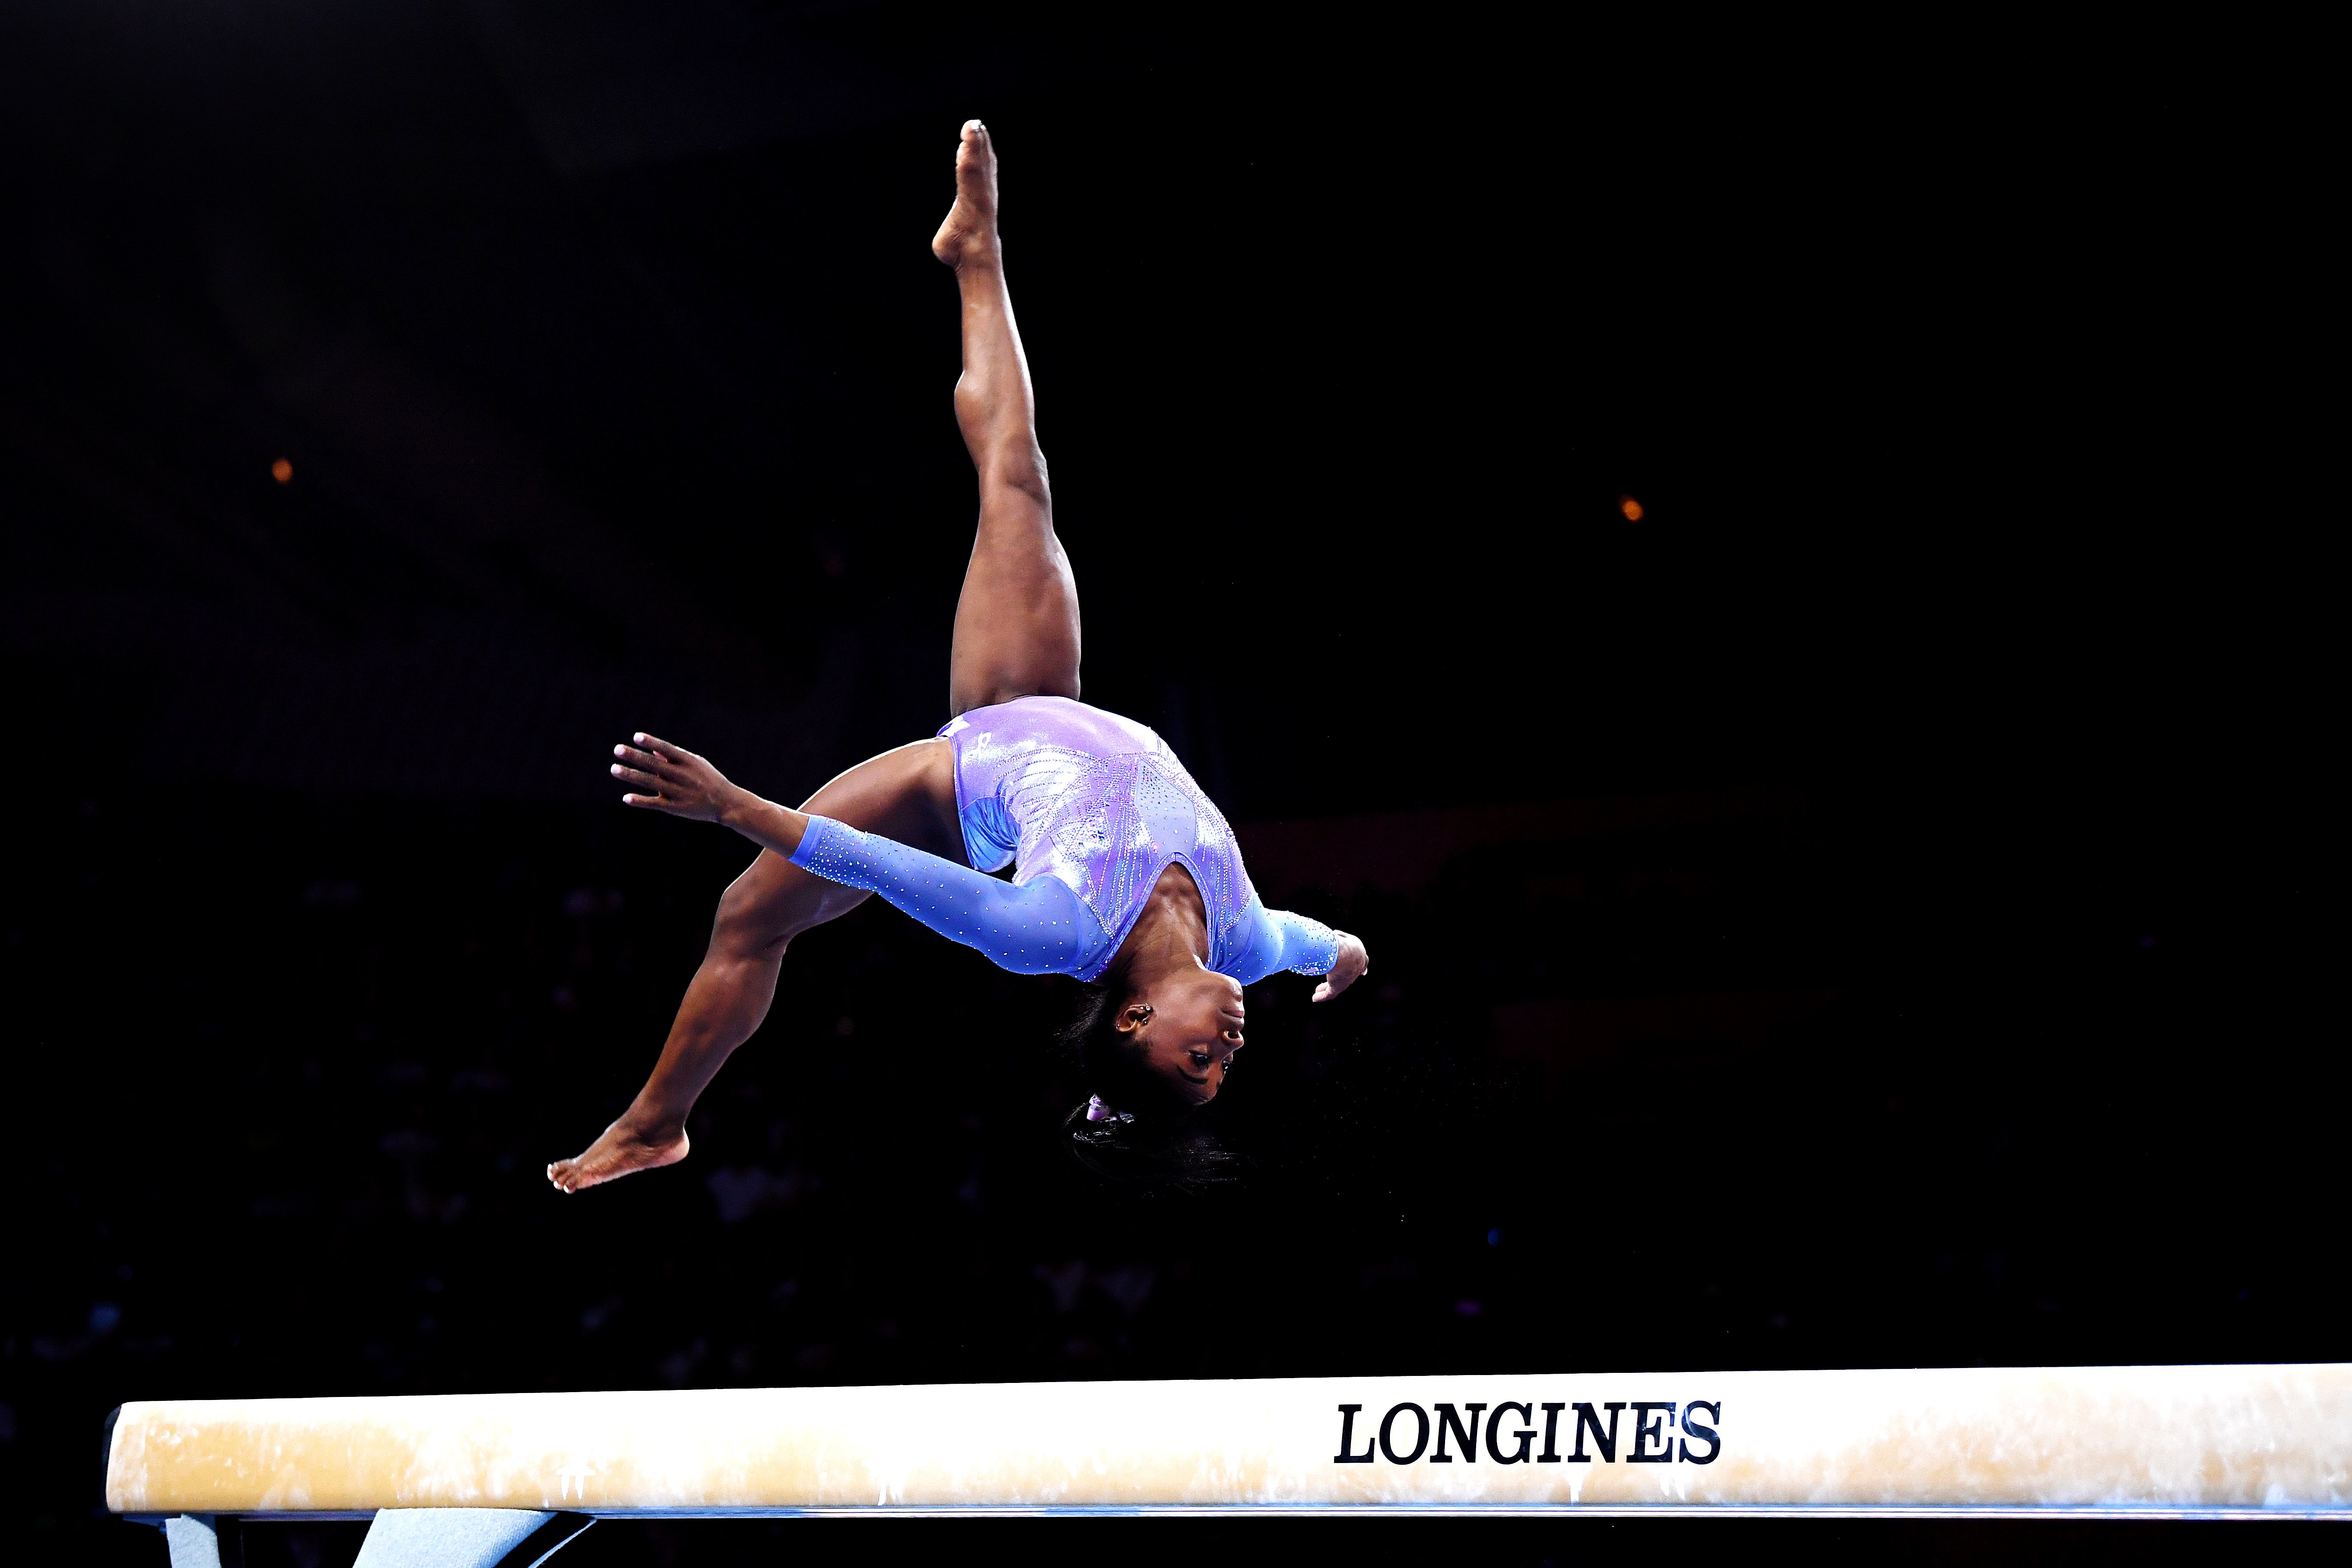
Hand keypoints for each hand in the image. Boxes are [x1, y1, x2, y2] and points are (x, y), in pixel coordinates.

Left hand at [611, 733, 740, 822]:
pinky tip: (626, 798)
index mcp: (688, 761)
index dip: (652, 742)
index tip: (636, 737)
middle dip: (635, 756)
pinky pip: (655, 803)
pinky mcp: (676, 808)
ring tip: (614, 769)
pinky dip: (640, 801)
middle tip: (617, 749)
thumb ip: (674, 758)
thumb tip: (653, 751)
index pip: (667, 749)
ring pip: (650, 782)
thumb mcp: (696, 764)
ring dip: (631, 775)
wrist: (726, 803)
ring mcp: (678, 792)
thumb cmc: (708, 779)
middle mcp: (682, 775)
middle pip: (654, 764)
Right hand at [1312, 933, 1368, 1001]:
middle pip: (1349, 975)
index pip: (1362, 962)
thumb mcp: (1339, 936)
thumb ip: (1337, 937)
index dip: (1360, 966)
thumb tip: (1332, 936)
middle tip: (1334, 980)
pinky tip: (1315, 998)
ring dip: (1326, 988)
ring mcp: (1348, 978)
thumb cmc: (1341, 941)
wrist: (1345, 952)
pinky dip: (1322, 996)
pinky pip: (1329, 993)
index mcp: (1359, 954)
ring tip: (1317, 991)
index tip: (1363, 971)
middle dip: (1341, 977)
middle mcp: (1356, 968)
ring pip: (1336, 985)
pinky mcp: (1338, 986)